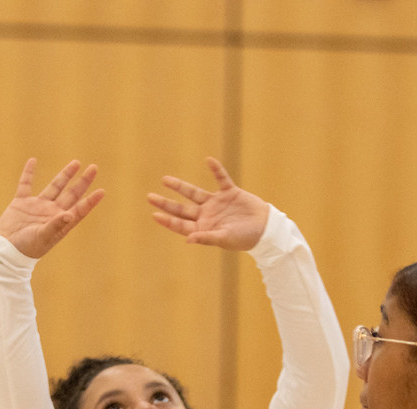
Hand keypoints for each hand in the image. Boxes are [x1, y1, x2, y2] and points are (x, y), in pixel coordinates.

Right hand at [0, 158, 104, 257]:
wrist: (6, 250)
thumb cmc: (27, 248)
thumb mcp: (43, 237)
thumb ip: (56, 225)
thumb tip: (70, 214)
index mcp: (60, 222)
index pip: (79, 209)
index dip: (91, 201)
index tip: (102, 191)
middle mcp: (51, 212)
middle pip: (71, 194)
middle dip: (82, 181)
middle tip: (94, 168)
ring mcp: (37, 206)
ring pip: (54, 186)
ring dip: (65, 175)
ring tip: (76, 163)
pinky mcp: (21, 203)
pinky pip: (26, 184)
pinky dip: (29, 173)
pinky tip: (33, 161)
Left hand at [147, 157, 268, 249]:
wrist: (266, 230)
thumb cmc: (245, 239)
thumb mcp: (225, 239)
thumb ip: (206, 237)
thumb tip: (188, 239)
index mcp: (205, 228)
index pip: (182, 224)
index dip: (168, 220)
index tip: (155, 214)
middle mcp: (208, 215)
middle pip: (183, 209)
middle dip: (167, 203)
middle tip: (150, 197)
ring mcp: (217, 203)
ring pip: (194, 193)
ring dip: (181, 187)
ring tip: (165, 180)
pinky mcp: (230, 193)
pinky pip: (221, 178)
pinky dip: (216, 170)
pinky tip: (209, 160)